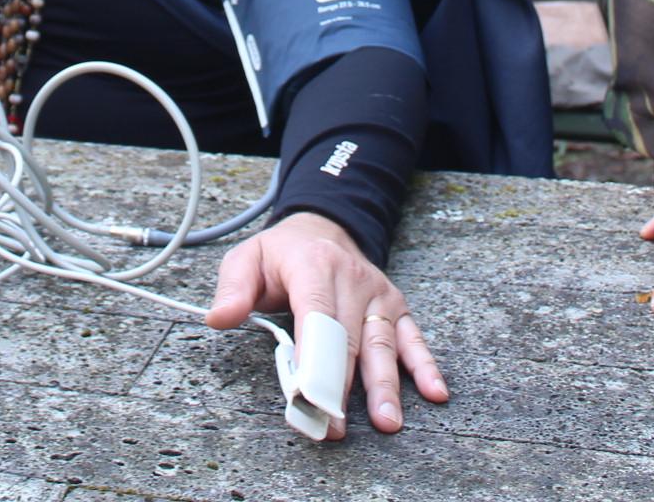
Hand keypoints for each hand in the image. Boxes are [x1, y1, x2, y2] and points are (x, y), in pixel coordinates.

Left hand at [206, 211, 445, 435]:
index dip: (313, 359)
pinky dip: (424, 365)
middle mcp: (350, 278)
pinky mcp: (394, 307)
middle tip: (333, 426)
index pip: (316, 317)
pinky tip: (435, 392)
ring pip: (381, 343)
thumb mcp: (246, 259)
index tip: (308, 397)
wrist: (321, 226)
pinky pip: (411, 337)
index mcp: (312, 266)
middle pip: (348, 339)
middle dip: (340, 387)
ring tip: (386, 421)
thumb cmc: (280, 255)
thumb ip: (232, 289)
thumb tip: (219, 318)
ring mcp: (377, 293)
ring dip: (384, 385)